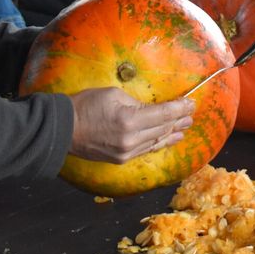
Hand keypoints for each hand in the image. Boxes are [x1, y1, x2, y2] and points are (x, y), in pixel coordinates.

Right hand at [68, 87, 194, 163]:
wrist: (62, 129)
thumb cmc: (85, 106)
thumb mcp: (114, 94)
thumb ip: (137, 103)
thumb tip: (153, 109)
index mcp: (130, 120)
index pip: (164, 114)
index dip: (180, 108)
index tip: (191, 102)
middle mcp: (131, 139)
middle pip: (164, 128)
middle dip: (180, 119)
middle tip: (192, 112)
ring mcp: (127, 151)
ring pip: (158, 141)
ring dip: (174, 132)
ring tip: (187, 125)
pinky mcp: (122, 159)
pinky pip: (147, 149)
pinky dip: (160, 143)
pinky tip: (171, 138)